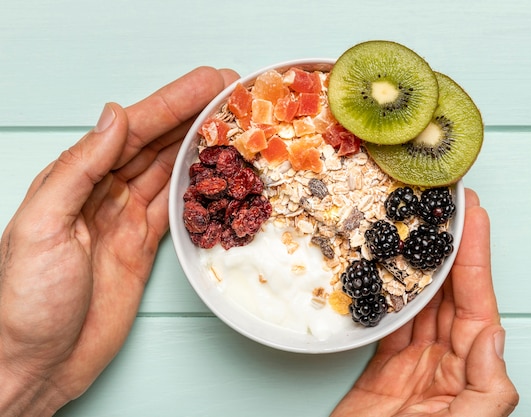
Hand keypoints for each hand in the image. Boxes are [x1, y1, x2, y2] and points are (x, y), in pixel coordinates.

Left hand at [0, 66, 238, 415]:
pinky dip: (196, 188)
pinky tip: (214, 172)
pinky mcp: (142, 249)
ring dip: (198, 145)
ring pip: (168, 171)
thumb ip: (79, 168)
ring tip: (230, 122)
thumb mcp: (42, 226)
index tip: (207, 83)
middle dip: (192, 114)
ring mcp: (125, 221)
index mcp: (75, 181)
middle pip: (156, 144)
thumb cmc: (24, 300)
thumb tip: (115, 116)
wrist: (34, 362)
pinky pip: (174, 209)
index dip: (172, 103)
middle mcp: (102, 194)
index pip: (132, 131)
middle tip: (229, 91)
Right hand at [331, 189, 518, 416]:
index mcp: (474, 370)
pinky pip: (390, 321)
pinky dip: (389, 293)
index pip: (478, 300)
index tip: (472, 214)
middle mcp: (448, 360)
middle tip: (442, 205)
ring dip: (418, 263)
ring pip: (420, 301)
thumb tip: (494, 333)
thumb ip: (488, 385)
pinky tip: (386, 269)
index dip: (476, 255)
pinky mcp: (383, 367)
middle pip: (450, 292)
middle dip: (449, 247)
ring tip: (415, 226)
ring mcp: (414, 362)